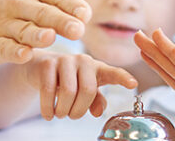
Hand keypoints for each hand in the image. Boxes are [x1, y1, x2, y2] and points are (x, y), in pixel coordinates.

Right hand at [0, 0, 98, 62]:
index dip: (71, 4)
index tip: (85, 14)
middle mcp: (18, 2)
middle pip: (42, 13)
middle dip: (60, 21)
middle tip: (78, 31)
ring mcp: (3, 22)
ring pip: (23, 30)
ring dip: (37, 35)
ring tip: (50, 38)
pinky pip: (3, 47)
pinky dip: (13, 51)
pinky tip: (24, 54)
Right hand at [22, 50, 137, 119]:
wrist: (41, 67)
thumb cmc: (68, 80)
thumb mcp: (84, 90)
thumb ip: (95, 100)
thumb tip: (98, 112)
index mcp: (97, 68)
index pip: (113, 73)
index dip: (123, 78)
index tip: (133, 84)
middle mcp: (84, 61)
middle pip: (88, 90)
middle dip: (79, 110)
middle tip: (72, 115)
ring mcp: (65, 60)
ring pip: (68, 91)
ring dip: (63, 110)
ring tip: (60, 114)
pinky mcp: (47, 64)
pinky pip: (49, 90)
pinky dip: (48, 108)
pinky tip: (48, 114)